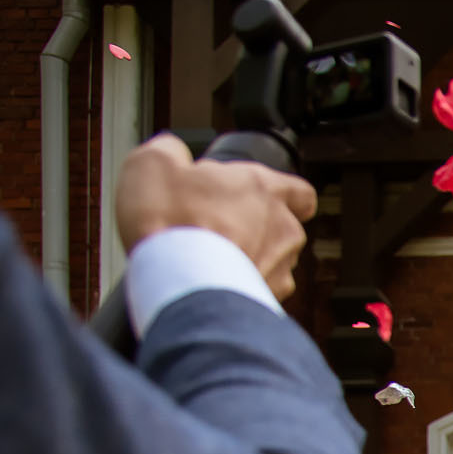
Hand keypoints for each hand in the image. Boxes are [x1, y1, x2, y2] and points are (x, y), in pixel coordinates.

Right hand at [115, 133, 316, 299]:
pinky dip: (238, 288)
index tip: (264, 199)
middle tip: (213, 228)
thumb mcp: (153, 163)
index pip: (299, 192)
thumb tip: (172, 154)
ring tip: (208, 260)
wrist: (177, 283)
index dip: (282, 196)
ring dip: (247, 260)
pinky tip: (210, 285)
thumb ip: (170, 152)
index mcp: (264, 189)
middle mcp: (284, 230)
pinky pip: (257, 292)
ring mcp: (281, 270)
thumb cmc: (171, 222)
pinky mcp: (269, 301)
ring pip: (272, 263)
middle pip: (280, 228)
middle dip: (252, 229)